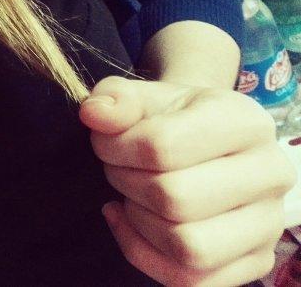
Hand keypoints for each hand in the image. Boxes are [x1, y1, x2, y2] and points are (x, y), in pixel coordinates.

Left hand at [79, 76, 297, 286]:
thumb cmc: (172, 118)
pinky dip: (146, 254)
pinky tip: (128, 221)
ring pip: (190, 248)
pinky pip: (193, 281)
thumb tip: (94, 114)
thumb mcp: (143, 96)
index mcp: (245, 122)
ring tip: (131, 196)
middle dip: (126, 184)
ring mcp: (268, 223)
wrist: (207, 141)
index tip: (105, 142)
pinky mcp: (256, 261)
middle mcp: (270, 173)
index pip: (162, 145)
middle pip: (175, 199)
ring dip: (140, 223)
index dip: (115, 147)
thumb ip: (116, 98)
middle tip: (118, 169)